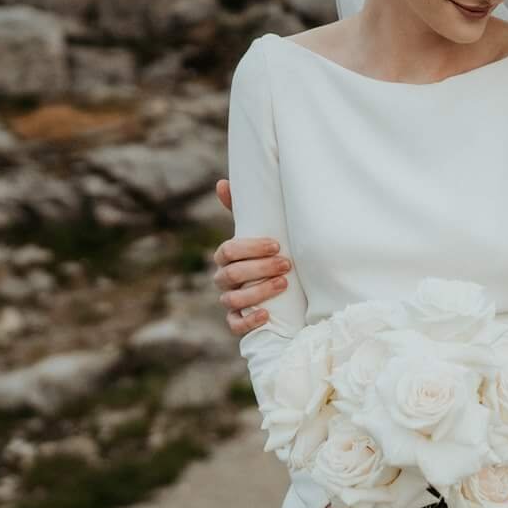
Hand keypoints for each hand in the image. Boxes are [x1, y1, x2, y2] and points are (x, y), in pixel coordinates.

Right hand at [209, 178, 290, 337]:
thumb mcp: (257, 231)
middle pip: (231, 274)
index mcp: (226, 257)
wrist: (282, 288)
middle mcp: (224, 280)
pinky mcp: (238, 321)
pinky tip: (266, 314)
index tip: (276, 245)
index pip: (228, 250)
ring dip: (259, 291)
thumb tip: (221, 182)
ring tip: (284, 284)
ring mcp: (229, 301)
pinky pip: (234, 326)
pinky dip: (248, 321)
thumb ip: (241, 209)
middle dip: (259, 268)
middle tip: (286, 264)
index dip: (250, 247)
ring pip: (232, 299)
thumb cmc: (266, 254)